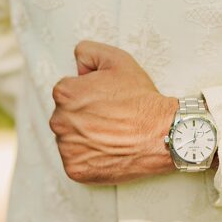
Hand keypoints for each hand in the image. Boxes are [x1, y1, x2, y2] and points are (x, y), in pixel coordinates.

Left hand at [49, 41, 178, 183]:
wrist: (162, 134)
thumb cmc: (140, 98)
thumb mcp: (117, 59)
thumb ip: (87, 52)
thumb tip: (76, 65)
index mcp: (64, 93)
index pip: (67, 93)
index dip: (88, 94)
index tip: (106, 101)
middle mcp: (59, 121)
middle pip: (66, 117)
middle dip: (83, 116)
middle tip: (110, 118)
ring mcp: (66, 148)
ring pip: (70, 139)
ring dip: (84, 137)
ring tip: (110, 135)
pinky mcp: (74, 169)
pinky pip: (75, 162)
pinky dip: (88, 158)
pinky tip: (108, 150)